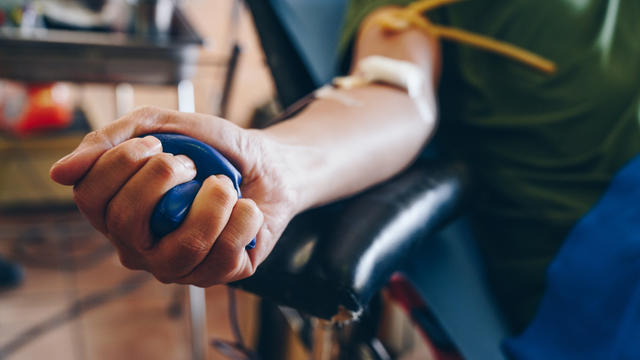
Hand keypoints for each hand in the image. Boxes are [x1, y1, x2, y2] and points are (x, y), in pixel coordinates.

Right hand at [50, 106, 298, 285]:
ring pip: (182, 249)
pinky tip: (245, 207)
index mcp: (118, 212)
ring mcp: (178, 265)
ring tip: (223, 185)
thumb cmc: (212, 150)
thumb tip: (59, 174)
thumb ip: (115, 138)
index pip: (89, 198)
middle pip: (125, 222)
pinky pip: (224, 256)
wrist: (269, 165)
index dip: (119, 165)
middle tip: (190, 163)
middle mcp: (140, 246)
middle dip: (161, 177)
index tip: (156, 144)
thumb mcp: (165, 126)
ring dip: (211, 202)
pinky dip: (242, 218)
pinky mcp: (218, 274)